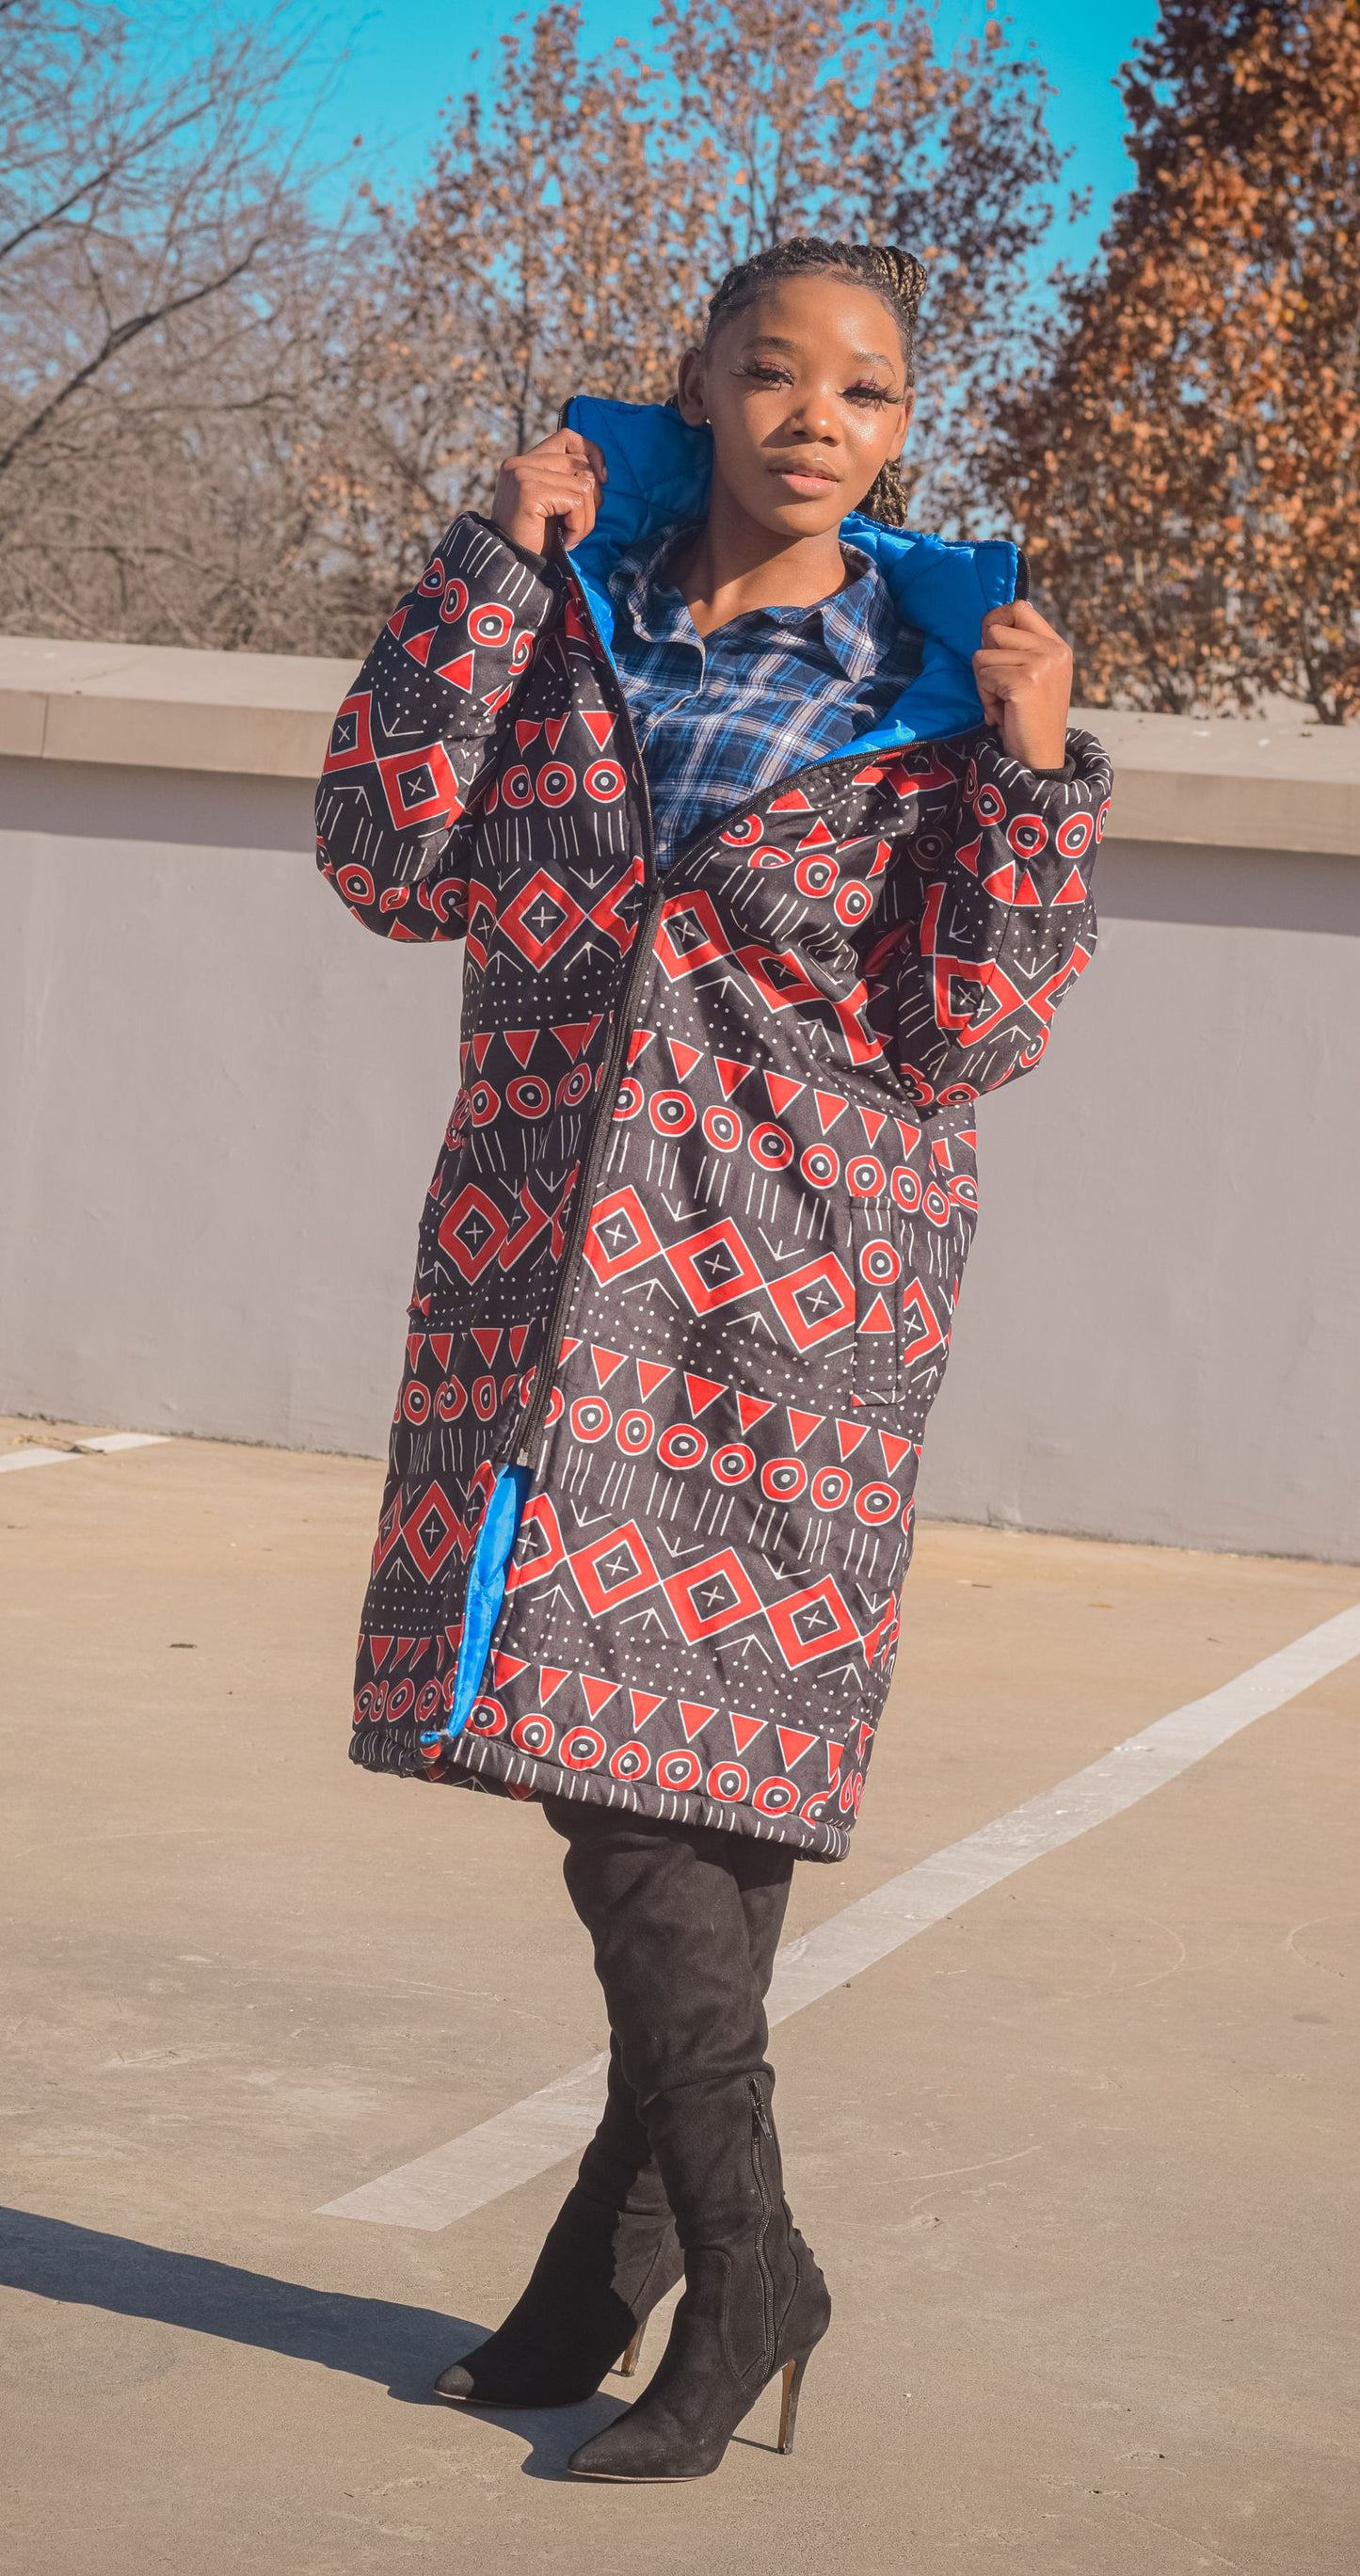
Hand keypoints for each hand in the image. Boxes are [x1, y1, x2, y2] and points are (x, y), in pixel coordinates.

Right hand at [491, 428, 606, 557]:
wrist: (512, 568)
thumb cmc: (536, 540)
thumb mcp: (555, 504)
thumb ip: (569, 481)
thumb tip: (600, 473)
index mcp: (524, 462)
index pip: (568, 438)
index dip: (591, 452)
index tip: (603, 479)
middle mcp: (520, 463)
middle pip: (581, 465)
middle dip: (592, 500)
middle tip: (577, 527)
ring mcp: (522, 474)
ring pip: (583, 485)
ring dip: (586, 519)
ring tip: (570, 537)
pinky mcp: (528, 491)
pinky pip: (575, 502)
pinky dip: (578, 526)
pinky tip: (565, 541)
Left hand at [972, 599, 1072, 769]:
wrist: (1039, 758)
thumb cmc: (1027, 718)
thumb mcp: (1032, 675)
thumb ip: (1019, 648)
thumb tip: (991, 624)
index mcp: (1056, 646)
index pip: (1019, 607)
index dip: (996, 622)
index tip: (993, 647)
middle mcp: (1053, 650)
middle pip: (994, 629)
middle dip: (986, 659)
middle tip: (1001, 686)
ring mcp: (1041, 664)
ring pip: (983, 654)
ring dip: (984, 682)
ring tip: (1004, 702)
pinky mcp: (1025, 682)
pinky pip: (983, 676)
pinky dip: (985, 698)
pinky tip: (1002, 713)